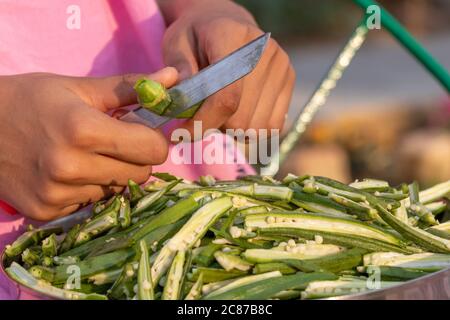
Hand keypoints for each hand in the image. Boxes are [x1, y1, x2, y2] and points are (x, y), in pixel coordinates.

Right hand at [0, 68, 177, 219]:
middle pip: (141, 174)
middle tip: (114, 143)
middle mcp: (70, 166)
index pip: (152, 150)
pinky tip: (67, 172)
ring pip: (117, 190)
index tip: (142, 132)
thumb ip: (130, 87)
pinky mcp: (45, 212)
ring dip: (111, 174)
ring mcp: (56, 194)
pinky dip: (88, 189)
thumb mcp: (80, 88)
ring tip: (85, 155)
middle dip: (136, 158)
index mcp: (83, 130)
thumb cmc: (31, 99)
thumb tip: (175, 77)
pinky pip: (91, 204)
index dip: (153, 139)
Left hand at [161, 0, 294, 134]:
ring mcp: (280, 65)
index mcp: (229, 36)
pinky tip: (239, 114)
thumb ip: (177, 71)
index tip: (183, 134)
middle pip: (241, 118)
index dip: (205, 122)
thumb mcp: (175, 45)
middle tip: (200, 115)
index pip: (226, 96)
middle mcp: (262, 49)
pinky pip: (273, 127)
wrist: (226, 22)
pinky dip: (253, 130)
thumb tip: (179, 100)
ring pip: (256, 128)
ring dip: (233, 130)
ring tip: (220, 111)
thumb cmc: (195, 38)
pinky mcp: (289, 79)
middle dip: (215, 125)